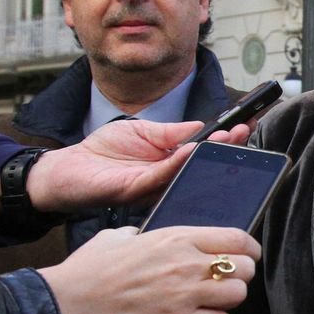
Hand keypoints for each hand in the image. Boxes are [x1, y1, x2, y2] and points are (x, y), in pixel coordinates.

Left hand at [14, 119, 251, 212]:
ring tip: (228, 137)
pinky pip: (163, 176)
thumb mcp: (141, 130)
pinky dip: (179, 161)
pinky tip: (192, 148)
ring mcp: (154, 187)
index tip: (247, 121)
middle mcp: (167, 177)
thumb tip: (201, 126)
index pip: (206, 149)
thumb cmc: (101, 151)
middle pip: (206, 164)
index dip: (226, 137)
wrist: (66, 169)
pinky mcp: (137, 191)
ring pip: (189, 172)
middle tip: (245, 131)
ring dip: (211, 154)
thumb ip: (171, 131)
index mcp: (170, 161)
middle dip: (229, 147)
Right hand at [39, 226, 258, 313]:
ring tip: (211, 303)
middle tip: (225, 282)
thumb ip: (141, 233)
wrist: (70, 303)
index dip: (249, 248)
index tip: (247, 255)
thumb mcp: (118, 236)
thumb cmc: (89, 270)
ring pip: (238, 295)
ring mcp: (185, 293)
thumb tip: (143, 236)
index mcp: (177, 237)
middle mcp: (187, 262)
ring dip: (229, 301)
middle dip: (241, 276)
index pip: (237, 237)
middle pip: (245, 267)